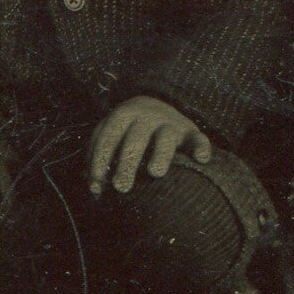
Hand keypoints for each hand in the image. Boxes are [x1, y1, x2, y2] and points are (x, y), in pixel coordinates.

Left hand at [88, 95, 211, 195]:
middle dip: (127, 163)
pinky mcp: (191, 132)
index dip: (99, 161)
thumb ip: (100, 154)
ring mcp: (171, 123)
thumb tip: (92, 186)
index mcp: (123, 114)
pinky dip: (201, 147)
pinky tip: (201, 159)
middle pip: (135, 140)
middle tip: (121, 187)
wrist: (162, 105)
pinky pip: (198, 139)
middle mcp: (147, 116)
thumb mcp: (114, 133)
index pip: (107, 137)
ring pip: (166, 138)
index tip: (95, 187)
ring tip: (155, 173)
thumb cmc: (131, 130)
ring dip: (160, 155)